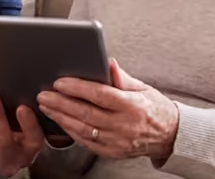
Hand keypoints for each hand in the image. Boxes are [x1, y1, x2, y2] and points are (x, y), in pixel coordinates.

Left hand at [37, 59, 179, 161]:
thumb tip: (108, 62)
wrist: (170, 136)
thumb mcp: (144, 87)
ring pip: (83, 129)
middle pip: (86, 113)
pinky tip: (61, 122)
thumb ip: (123, 77)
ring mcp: (118, 141)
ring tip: (47, 107)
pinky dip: (71, 132)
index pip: (100, 94)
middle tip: (44, 95)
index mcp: (132, 105)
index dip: (77, 88)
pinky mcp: (113, 152)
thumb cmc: (155, 108)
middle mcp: (124, 125)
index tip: (60, 82)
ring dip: (61, 118)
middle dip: (61, 103)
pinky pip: (87, 142)